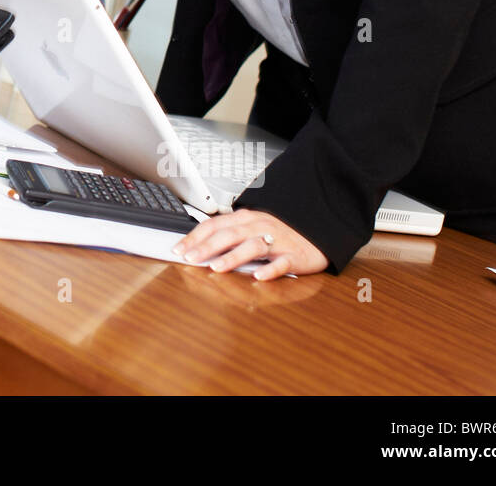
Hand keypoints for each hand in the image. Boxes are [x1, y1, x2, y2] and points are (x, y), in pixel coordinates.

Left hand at [172, 209, 328, 279]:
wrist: (317, 230)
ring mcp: (277, 241)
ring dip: (233, 257)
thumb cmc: (279, 232)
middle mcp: (258, 227)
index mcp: (245, 219)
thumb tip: (197, 246)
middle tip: (190, 258)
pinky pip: (281, 263)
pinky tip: (259, 277)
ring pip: (252, 247)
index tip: (179, 249)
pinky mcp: (294, 256)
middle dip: (207, 246)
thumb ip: (228, 235)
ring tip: (217, 267)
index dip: (195, 236)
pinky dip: (270, 269)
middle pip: (229, 234)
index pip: (214, 225)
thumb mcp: (251, 227)